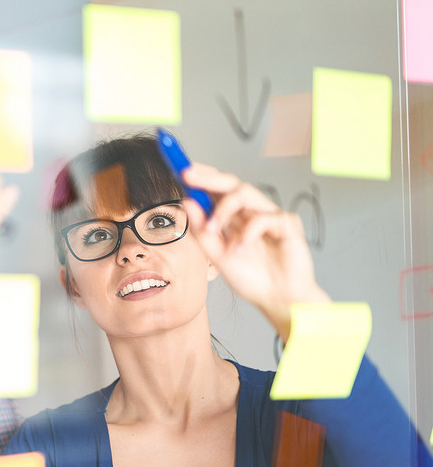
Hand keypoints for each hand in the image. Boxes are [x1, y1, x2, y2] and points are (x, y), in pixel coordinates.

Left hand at [182, 164, 329, 340]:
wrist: (277, 299)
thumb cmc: (251, 278)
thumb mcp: (218, 256)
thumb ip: (202, 231)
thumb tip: (187, 202)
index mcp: (233, 218)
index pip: (215, 191)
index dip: (200, 177)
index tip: (179, 167)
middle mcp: (250, 212)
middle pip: (230, 183)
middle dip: (207, 177)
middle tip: (187, 174)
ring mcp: (269, 215)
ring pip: (244, 193)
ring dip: (222, 210)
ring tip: (213, 230)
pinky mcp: (287, 224)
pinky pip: (263, 217)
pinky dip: (247, 233)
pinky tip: (241, 250)